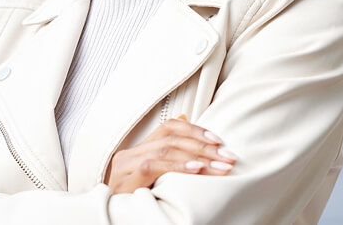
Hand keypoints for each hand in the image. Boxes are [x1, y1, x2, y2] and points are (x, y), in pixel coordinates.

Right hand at [107, 115, 238, 193]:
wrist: (114, 222)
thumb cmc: (139, 205)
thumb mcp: (156, 182)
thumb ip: (171, 164)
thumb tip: (203, 149)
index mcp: (137, 150)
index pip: (169, 127)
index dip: (196, 130)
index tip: (219, 141)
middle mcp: (128, 154)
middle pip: (171, 138)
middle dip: (204, 146)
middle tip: (228, 156)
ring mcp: (124, 166)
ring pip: (165, 150)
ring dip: (198, 157)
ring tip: (220, 166)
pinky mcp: (125, 180)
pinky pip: (153, 165)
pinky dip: (177, 166)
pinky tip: (196, 169)